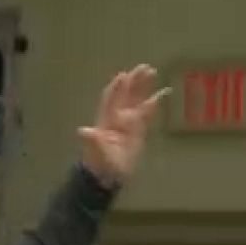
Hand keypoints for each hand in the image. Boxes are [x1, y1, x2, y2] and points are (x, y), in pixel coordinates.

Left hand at [79, 64, 169, 188]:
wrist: (108, 176)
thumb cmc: (101, 164)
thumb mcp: (96, 153)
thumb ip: (92, 141)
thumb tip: (83, 130)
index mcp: (108, 120)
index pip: (113, 99)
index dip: (118, 88)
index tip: (125, 75)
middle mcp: (118, 118)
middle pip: (127, 95)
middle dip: (134, 81)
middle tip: (145, 67)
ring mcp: (128, 124)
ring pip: (137, 101)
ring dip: (144, 88)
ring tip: (153, 73)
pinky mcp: (138, 132)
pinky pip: (146, 114)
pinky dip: (153, 104)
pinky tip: (162, 95)